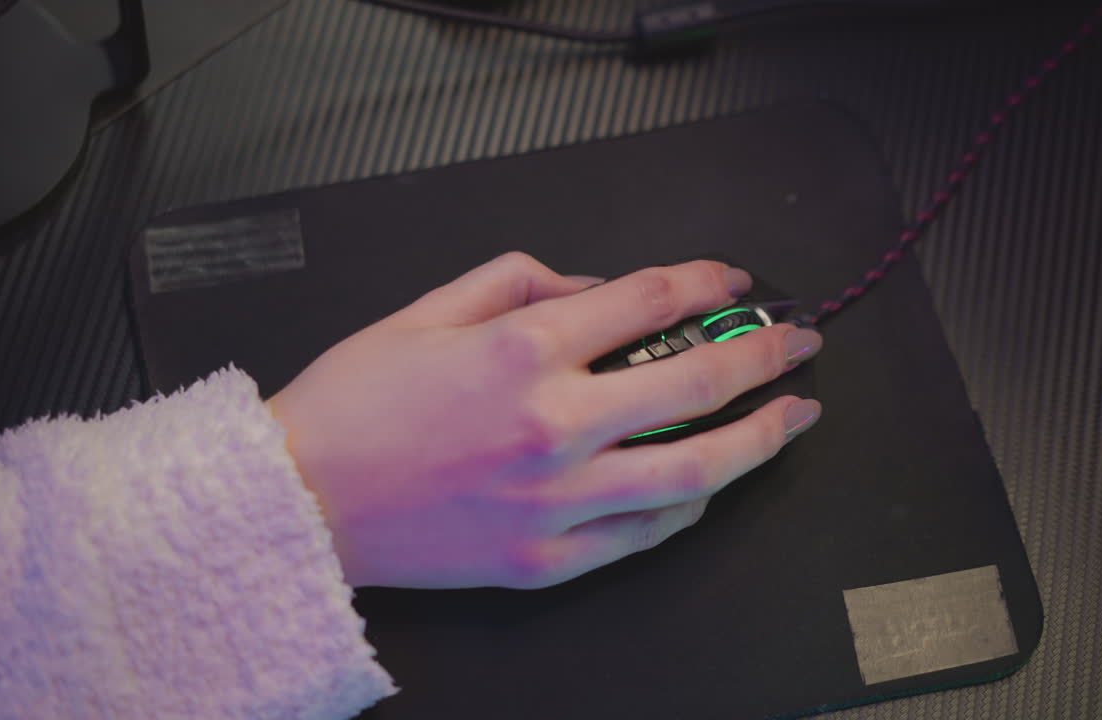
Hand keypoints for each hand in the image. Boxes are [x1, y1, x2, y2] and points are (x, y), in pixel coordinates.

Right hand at [267, 252, 821, 588]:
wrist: (300, 500)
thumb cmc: (355, 402)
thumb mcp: (428, 309)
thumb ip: (522, 281)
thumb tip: (596, 290)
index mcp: (523, 350)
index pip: (650, 300)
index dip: (708, 283)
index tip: (734, 282)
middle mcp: (553, 424)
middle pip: (696, 384)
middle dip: (765, 355)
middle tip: (800, 343)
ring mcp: (555, 501)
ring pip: (693, 470)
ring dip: (759, 439)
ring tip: (795, 418)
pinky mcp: (546, 559)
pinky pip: (644, 535)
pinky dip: (688, 507)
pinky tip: (712, 486)